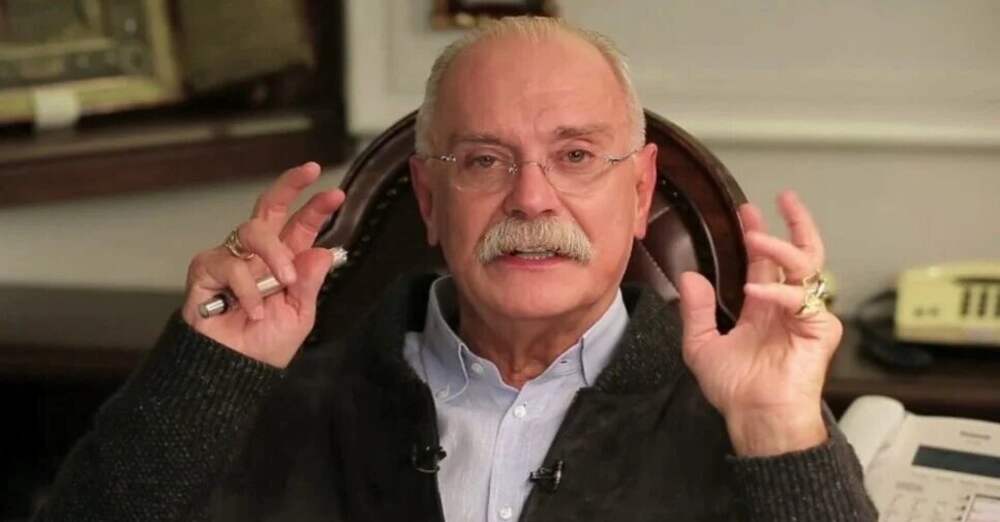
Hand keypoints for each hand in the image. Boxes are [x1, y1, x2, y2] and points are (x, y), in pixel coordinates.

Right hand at [181, 162, 345, 367]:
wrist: (233, 370)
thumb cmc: (264, 344)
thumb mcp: (299, 315)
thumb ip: (310, 283)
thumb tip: (322, 251)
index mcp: (284, 261)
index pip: (300, 226)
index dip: (316, 208)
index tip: (336, 194)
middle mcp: (257, 254)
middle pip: (269, 207)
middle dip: (289, 185)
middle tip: (310, 172)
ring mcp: (231, 258)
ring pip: (253, 232)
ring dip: (275, 254)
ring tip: (286, 281)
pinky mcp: (205, 271)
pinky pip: (231, 266)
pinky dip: (247, 289)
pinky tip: (253, 310)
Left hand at [678, 191, 840, 455]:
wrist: (756, 417)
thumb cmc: (736, 390)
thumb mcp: (701, 346)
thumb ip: (696, 311)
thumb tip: (689, 276)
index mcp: (763, 306)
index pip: (766, 261)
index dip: (759, 234)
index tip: (749, 210)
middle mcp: (787, 305)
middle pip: (800, 253)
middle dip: (793, 224)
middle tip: (782, 201)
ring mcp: (806, 314)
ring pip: (806, 266)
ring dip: (780, 247)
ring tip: (754, 236)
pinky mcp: (820, 329)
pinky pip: (802, 300)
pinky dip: (777, 292)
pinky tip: (754, 291)